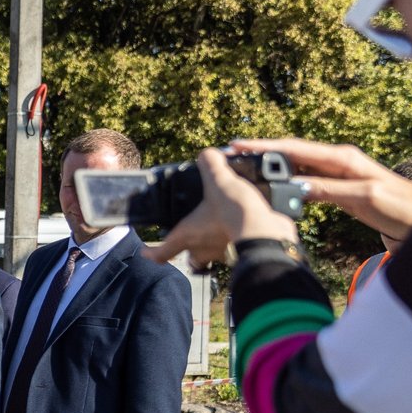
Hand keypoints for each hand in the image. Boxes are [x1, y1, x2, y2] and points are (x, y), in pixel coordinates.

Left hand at [144, 148, 299, 270]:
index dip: (151, 253)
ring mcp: (224, 254)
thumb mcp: (218, 180)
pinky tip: (245, 226)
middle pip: (191, 258)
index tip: (145, 252)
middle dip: (191, 250)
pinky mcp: (244, 252)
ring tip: (221, 227)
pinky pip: (236, 250)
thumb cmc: (234, 213)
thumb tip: (207, 154)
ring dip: (215, 246)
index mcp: (188, 236)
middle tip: (194, 237)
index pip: (162, 253)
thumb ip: (210, 165)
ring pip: (214, 256)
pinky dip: (238, 240)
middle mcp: (203, 250)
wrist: (265, 233)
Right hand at [232, 137, 411, 240]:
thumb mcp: (363, 196)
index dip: (266, 146)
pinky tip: (272, 187)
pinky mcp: (338, 189)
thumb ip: (329, 189)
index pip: (296, 148)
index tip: (239, 145)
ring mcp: (337, 174)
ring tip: (244, 169)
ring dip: (271, 167)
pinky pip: (304, 181)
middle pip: (291, 154)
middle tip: (231, 154)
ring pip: (296, 167)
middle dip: (261, 152)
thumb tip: (295, 185)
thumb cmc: (400, 205)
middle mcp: (338, 161)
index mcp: (343, 158)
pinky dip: (285, 182)